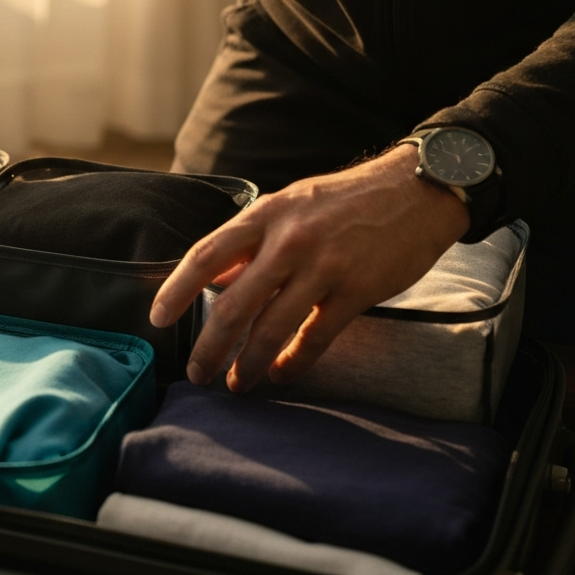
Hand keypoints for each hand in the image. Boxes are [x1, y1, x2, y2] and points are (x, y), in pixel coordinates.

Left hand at [149, 146, 470, 391]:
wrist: (416, 191)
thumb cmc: (344, 200)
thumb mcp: (289, 206)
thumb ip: (250, 242)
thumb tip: (212, 277)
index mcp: (265, 215)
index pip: (206, 255)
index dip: (176, 289)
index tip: (158, 318)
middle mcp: (288, 241)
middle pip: (233, 305)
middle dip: (209, 347)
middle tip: (196, 372)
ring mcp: (323, 266)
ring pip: (271, 328)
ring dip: (248, 364)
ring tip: (236, 384)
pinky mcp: (357, 291)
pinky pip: (316, 337)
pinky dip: (294, 362)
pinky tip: (280, 374)